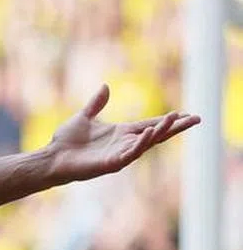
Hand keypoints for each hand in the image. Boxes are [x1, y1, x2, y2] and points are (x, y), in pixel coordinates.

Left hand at [48, 84, 200, 182]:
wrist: (52, 157)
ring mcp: (119, 154)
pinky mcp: (111, 164)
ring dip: (162, 131)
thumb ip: (97, 103)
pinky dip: (141, 144)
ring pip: (147, 142)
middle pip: (156, 134)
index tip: (185, 113)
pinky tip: (150, 133)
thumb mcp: (84, 116)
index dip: (166, 120)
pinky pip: (130, 153)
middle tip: (197, 119)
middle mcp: (124, 143)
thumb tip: (106, 86)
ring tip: (177, 119)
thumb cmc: (66, 141)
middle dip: (175, 127)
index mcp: (120, 132)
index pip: (150, 124)